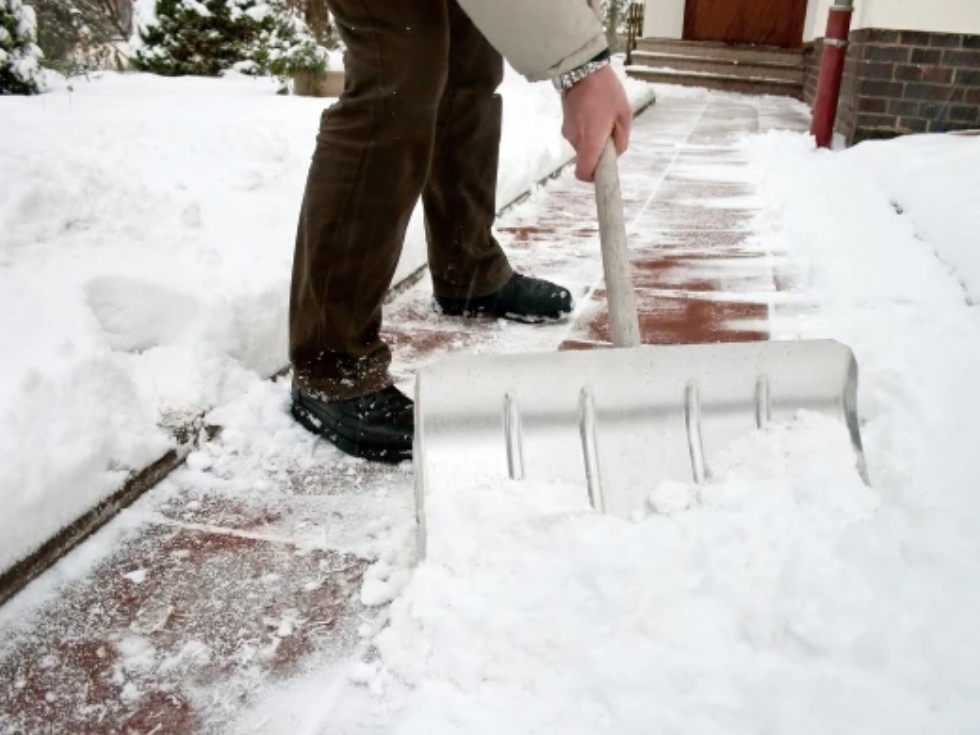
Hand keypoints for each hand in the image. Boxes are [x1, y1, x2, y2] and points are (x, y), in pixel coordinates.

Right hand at [561, 64, 631, 181]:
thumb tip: (615, 153)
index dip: (593, 177)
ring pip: (583, 146)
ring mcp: (567, 132)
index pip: (584, 173)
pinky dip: (587, 130)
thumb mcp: (624, 115)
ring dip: (593, 139)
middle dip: (599, 152)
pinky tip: (594, 112)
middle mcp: (576, 140)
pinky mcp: (565, 123)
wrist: (581, 68)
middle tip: (610, 132)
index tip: (603, 170)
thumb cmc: (606, 91)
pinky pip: (578, 135)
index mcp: (590, 141)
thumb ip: (621, 140)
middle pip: (586, 159)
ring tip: (603, 117)